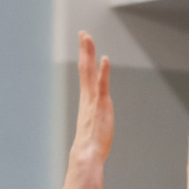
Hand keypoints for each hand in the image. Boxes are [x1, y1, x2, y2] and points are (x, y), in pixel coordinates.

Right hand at [69, 32, 112, 163]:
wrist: (87, 155)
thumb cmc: (91, 147)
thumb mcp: (94, 130)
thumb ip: (96, 124)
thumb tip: (94, 129)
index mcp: (86, 101)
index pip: (85, 75)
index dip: (85, 59)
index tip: (84, 46)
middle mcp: (87, 97)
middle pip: (84, 68)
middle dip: (84, 50)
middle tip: (83, 33)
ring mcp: (93, 100)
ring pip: (89, 71)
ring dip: (89, 53)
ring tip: (87, 37)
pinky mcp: (101, 105)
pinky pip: (102, 85)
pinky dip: (103, 71)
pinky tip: (104, 59)